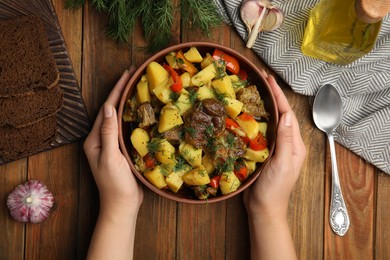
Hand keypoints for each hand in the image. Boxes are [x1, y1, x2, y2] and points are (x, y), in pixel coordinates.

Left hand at [84, 69, 142, 214]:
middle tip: (133, 76)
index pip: (106, 109)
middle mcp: (101, 139)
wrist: (122, 205)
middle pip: (111, 111)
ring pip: (119, 118)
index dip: (116, 91)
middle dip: (121, 93)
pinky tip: (141, 112)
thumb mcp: (110, 157)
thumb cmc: (114, 184)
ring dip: (127, 103)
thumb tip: (109, 107)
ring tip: (137, 88)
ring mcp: (111, 145)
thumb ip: (108, 133)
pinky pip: (127, 129)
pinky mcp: (121, 150)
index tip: (126, 75)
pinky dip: (133, 118)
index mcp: (94, 139)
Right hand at [243, 72, 305, 219]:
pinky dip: (255, 119)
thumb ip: (285, 139)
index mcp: (294, 144)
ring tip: (253, 91)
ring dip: (264, 105)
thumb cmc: (274, 188)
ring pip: (270, 121)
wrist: (264, 207)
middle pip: (280, 114)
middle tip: (259, 80)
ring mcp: (275, 147)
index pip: (287, 114)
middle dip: (272, 96)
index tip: (269, 79)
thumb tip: (287, 114)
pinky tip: (247, 114)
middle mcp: (286, 142)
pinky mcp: (264, 152)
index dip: (278, 95)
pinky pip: (261, 131)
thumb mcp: (282, 163)